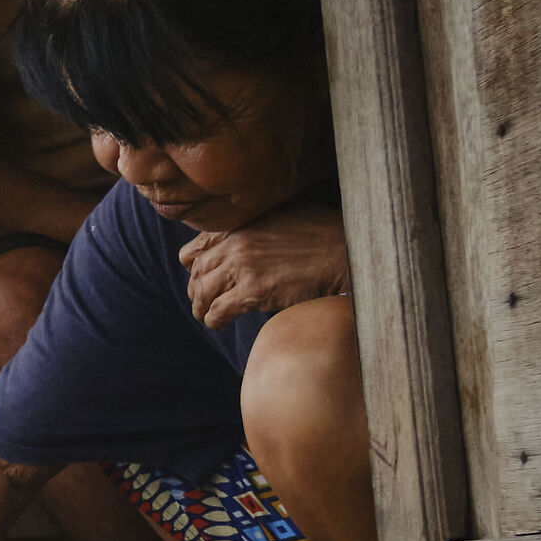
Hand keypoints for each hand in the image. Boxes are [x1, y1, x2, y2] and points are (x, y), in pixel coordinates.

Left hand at [179, 202, 350, 328]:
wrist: (346, 250)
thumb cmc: (322, 233)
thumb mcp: (281, 216)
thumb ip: (254, 227)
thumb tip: (246, 240)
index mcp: (238, 226)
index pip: (194, 250)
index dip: (195, 268)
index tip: (204, 279)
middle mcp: (234, 244)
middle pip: (196, 274)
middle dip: (198, 291)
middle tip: (206, 303)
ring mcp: (242, 267)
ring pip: (201, 293)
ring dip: (202, 309)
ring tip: (210, 317)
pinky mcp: (254, 291)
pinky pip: (218, 311)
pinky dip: (214, 321)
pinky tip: (222, 325)